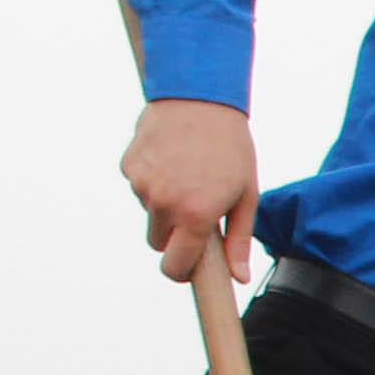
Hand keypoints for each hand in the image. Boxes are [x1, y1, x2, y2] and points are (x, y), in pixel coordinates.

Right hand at [124, 98, 261, 284]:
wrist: (201, 96)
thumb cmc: (232, 147)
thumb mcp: (246, 195)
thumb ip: (239, 240)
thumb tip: (238, 278)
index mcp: (195, 215)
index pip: (174, 266)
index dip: (180, 271)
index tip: (187, 267)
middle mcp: (163, 203)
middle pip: (158, 242)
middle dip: (174, 234)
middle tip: (196, 209)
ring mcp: (142, 184)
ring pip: (150, 212)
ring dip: (164, 203)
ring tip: (188, 173)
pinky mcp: (129, 165)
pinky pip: (139, 186)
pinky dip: (153, 179)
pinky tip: (171, 158)